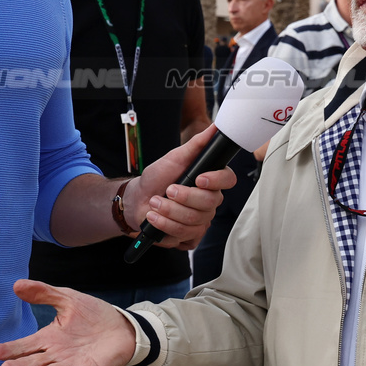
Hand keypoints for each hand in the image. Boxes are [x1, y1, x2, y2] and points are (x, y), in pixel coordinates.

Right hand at [0, 280, 136, 365]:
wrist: (121, 327)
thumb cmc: (92, 315)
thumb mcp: (67, 299)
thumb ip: (43, 293)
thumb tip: (17, 284)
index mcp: (49, 338)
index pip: (25, 345)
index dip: (10, 350)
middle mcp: (57, 355)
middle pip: (34, 362)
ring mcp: (74, 364)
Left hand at [126, 124, 234, 249]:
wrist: (137, 200)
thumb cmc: (157, 178)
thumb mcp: (174, 157)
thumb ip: (197, 144)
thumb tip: (215, 129)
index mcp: (210, 181)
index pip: (228, 180)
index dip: (216, 180)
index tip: (199, 179)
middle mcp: (208, 202)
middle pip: (209, 203)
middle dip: (182, 197)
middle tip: (166, 190)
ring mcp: (200, 221)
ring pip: (194, 221)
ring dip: (168, 211)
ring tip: (154, 203)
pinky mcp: (189, 237)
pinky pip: (184, 235)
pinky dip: (164, 225)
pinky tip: (154, 218)